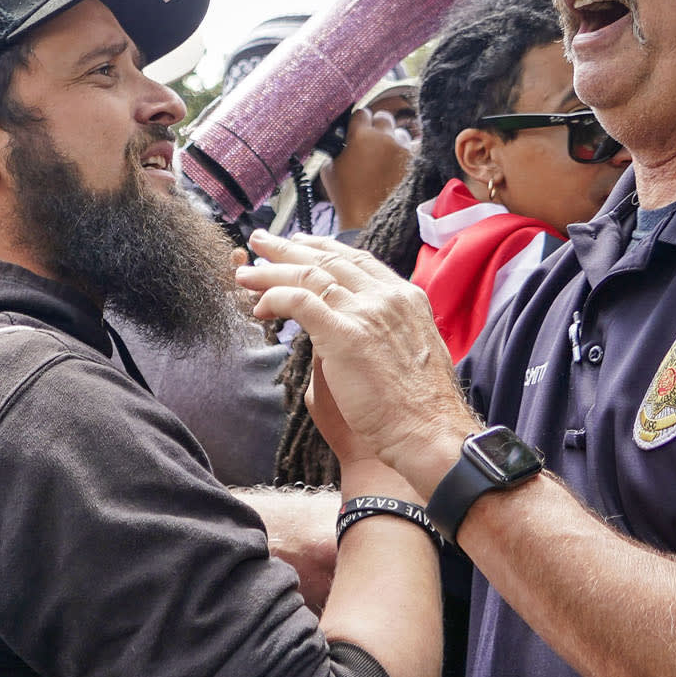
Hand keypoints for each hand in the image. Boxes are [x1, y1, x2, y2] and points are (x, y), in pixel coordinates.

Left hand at [238, 233, 475, 487]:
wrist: (429, 433)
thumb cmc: (416, 409)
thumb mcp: (403, 354)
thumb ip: (373, 334)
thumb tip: (339, 331)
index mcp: (405, 298)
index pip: (356, 260)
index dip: (321, 249)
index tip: (297, 243)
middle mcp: (387, 298)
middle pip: (329, 260)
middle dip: (289, 249)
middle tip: (260, 242)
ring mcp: (368, 313)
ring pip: (310, 276)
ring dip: (272, 272)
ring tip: (245, 273)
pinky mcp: (346, 335)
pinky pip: (300, 301)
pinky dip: (275, 297)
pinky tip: (260, 305)